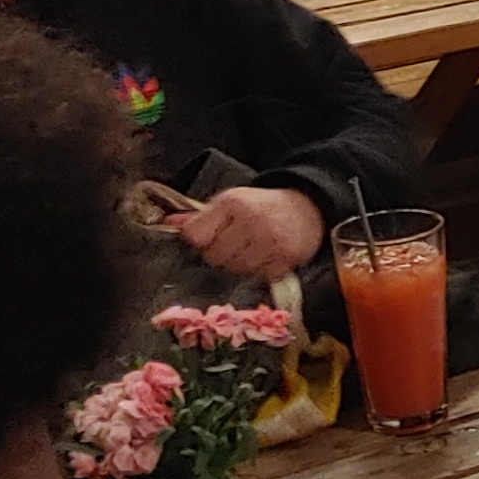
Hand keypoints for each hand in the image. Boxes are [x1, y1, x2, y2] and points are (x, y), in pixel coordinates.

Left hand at [166, 185, 328, 278]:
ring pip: (236, 270)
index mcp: (232, 203)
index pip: (195, 236)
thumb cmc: (262, 206)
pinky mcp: (286, 258)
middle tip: (233, 245)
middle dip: (220, 255)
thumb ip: (201, 216)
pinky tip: (266, 257)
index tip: (210, 238)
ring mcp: (270, 241)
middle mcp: (251, 221)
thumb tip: (170, 223)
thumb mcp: (231, 201)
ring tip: (250, 251)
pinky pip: (260, 276)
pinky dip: (260, 271)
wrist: (308, 206)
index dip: (200, 241)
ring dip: (240, 265)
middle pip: (215, 257)